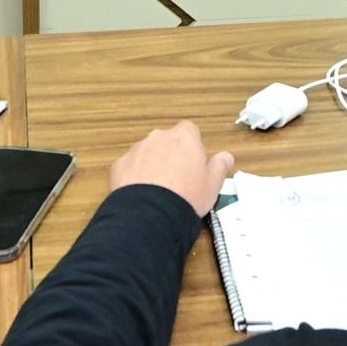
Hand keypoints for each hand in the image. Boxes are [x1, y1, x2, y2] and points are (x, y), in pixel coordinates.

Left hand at [114, 119, 233, 215]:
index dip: (193, 147)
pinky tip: (143, 195)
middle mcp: (159, 138)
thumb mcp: (213, 184)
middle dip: (171, 155)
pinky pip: (130, 167)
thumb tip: (226, 157)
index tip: (196, 163)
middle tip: (179, 179)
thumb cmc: (186, 197)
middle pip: (167, 141)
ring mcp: (137, 150)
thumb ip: (220, 166)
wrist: (152, 214)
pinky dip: (135, 177)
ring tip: (159, 191)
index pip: (190, 131)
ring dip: (152, 165)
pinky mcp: (120, 165)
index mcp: (184, 138)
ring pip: (147, 153)